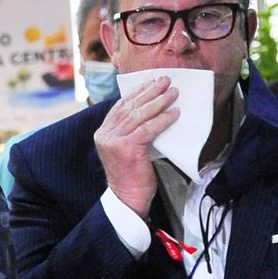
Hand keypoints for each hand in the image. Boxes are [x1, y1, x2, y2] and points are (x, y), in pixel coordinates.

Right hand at [93, 76, 174, 217]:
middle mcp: (104, 134)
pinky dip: (162, 119)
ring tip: (173, 93)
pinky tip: (174, 113)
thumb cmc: (132, 173)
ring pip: (138, 114)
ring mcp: (113, 141)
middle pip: (129, 106)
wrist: (128, 197)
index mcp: (103, 132)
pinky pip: (147, 128)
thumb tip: (151, 108)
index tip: (152, 81)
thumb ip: (131, 129)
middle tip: (166, 80)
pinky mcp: (125, 148)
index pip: (121, 106)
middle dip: (149, 91)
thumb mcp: (127, 147)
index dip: (138, 92)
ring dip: (158, 101)